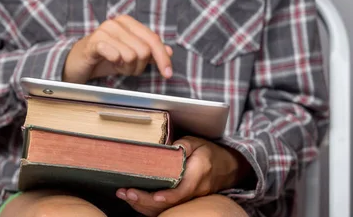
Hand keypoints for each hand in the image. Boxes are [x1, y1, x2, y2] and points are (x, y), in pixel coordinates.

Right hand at [62, 15, 172, 83]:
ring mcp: (104, 31)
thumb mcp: (129, 56)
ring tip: (116, 66)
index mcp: (128, 22)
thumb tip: (169, 51)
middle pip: (144, 50)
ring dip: (126, 68)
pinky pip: (115, 55)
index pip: (153, 39)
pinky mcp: (93, 42)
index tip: (168, 74)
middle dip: (139, 66)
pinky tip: (109, 62)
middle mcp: (117, 23)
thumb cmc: (103, 58)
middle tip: (127, 69)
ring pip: (131, 55)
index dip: (163, 58)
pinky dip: (115, 64)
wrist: (76, 63)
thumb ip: (149, 52)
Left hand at [116, 136, 250, 216]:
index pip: (183, 190)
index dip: (168, 196)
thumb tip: (164, 147)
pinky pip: (166, 209)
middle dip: (146, 201)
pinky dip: (148, 207)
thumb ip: (181, 145)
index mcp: (199, 174)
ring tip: (124, 194)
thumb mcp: (197, 143)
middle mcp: (194, 191)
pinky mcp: (184, 202)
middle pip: (170, 204)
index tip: (153, 196)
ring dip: (143, 205)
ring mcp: (189, 200)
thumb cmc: (210, 153)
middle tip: (126, 192)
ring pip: (166, 209)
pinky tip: (134, 199)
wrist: (228, 167)